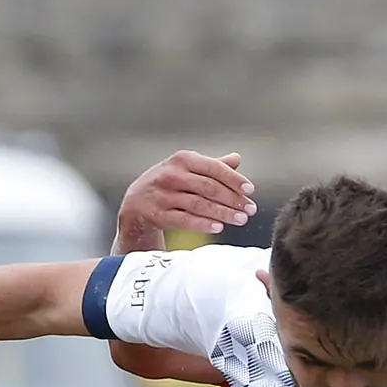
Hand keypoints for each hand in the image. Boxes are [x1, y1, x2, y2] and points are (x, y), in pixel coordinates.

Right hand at [116, 150, 255, 247]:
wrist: (136, 203)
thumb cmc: (169, 184)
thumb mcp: (187, 170)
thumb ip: (211, 166)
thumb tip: (236, 159)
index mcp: (182, 159)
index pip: (213, 168)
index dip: (234, 179)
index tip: (250, 190)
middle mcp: (172, 174)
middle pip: (209, 187)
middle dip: (233, 199)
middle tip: (250, 209)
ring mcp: (164, 195)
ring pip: (199, 204)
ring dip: (223, 213)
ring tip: (241, 220)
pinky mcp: (158, 214)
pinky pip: (184, 220)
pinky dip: (203, 224)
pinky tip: (219, 227)